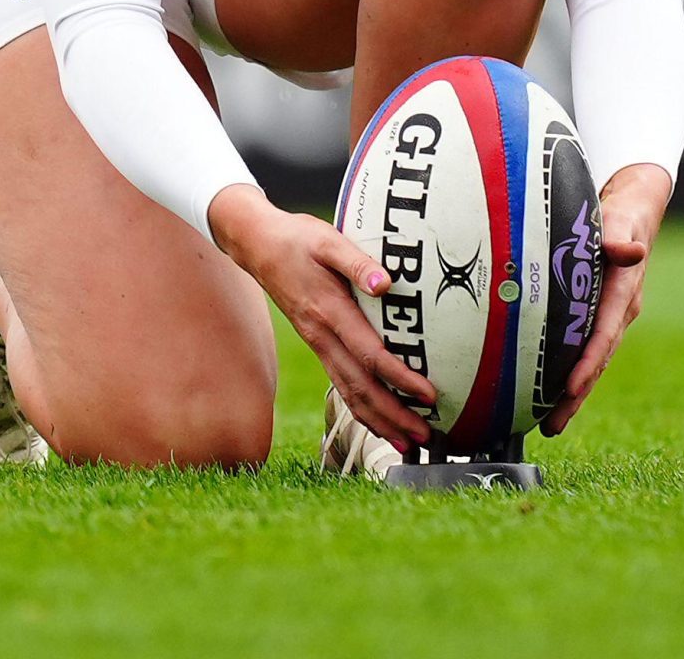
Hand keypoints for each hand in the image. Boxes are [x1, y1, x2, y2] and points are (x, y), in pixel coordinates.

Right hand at [209, 185, 436, 451]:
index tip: (427, 394)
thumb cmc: (298, 239)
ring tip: (408, 442)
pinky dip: (361, 408)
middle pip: (360, 386)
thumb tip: (386, 284)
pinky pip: (340, 383)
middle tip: (424, 435)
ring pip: (349, 391)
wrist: (256, 246)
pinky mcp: (317, 344)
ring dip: (379, 420)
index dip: (400, 377)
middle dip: (393, 415)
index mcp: (329, 311)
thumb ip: (357, 262)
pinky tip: (378, 422)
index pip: (370, 354)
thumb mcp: (328, 241)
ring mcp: (317, 343)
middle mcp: (322, 336)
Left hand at [540, 163, 668, 437]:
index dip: (589, 361)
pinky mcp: (599, 316)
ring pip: (592, 361)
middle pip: (597, 359)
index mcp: (624, 290)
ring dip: (573, 395)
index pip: (605, 332)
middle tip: (553, 424)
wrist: (635, 212)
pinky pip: (586, 351)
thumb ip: (618, 235)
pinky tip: (552, 396)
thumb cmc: (622, 214)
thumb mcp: (620, 218)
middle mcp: (621, 311)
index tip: (572, 387)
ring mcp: (611, 317)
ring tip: (550, 425)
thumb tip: (627, 250)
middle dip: (577, 394)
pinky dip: (572, 376)